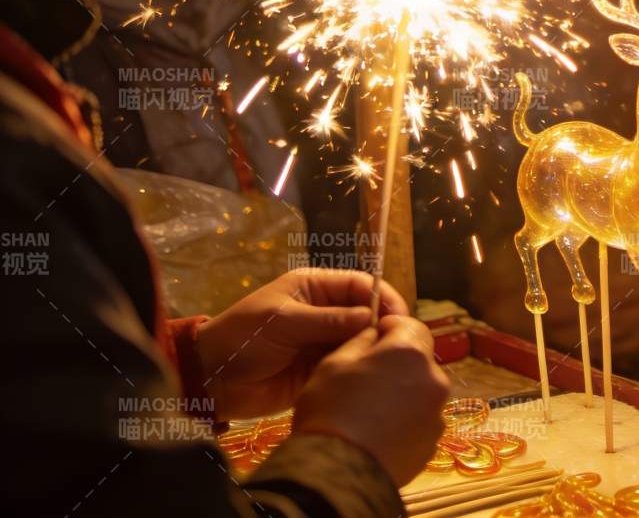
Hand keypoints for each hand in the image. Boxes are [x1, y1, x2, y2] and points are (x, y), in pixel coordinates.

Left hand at [192, 268, 407, 420]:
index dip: (382, 298)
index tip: (397, 317)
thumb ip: (328, 320)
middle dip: (382, 326)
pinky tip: (370, 379)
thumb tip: (372, 317)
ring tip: (387, 364)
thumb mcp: (284, 321)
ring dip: (372, 350)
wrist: (211, 380)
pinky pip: (348, 367)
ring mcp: (323, 343)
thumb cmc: (243, 338)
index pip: (360, 286)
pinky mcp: (321, 371)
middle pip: (366, 314)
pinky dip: (359, 371)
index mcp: (315, 289)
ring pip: (360, 342)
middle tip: (398, 345)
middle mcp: (325, 313)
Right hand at [292, 315, 450, 486]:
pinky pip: (421, 420)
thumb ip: (361, 341)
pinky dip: (407, 420)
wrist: (337, 474)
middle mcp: (434, 378)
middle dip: (398, 363)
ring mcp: (437, 413)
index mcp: (410, 352)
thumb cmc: (331, 410)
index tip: (373, 341)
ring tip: (373, 412)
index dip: (391, 330)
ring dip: (405, 392)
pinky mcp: (434, 442)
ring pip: (422, 391)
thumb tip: (376, 334)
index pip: (411, 325)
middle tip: (368, 381)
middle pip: (419, 360)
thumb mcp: (333, 363)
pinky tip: (382, 433)